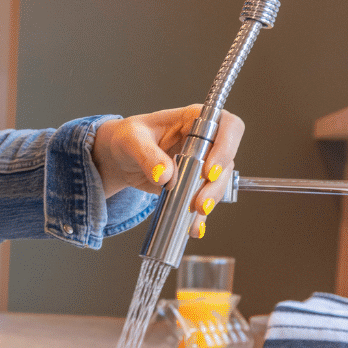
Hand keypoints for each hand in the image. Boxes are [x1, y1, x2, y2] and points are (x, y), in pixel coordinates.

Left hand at [91, 106, 244, 237]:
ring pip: (218, 183)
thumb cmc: (128, 138)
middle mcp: (204, 142)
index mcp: (194, 120)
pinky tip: (193, 227)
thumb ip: (147, 154)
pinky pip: (203, 200)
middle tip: (200, 203)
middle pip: (226, 161)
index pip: (227, 126)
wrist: (120, 159)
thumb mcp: (132, 141)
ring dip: (210, 202)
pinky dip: (199, 216)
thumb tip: (165, 175)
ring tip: (194, 216)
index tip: (208, 171)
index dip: (225, 147)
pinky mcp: (193, 185)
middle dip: (216, 184)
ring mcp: (201, 165)